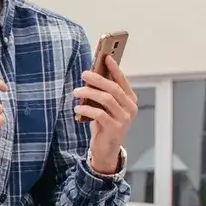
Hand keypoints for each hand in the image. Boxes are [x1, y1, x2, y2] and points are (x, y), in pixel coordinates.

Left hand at [73, 58, 137, 173]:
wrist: (106, 149)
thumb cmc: (104, 124)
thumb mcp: (104, 107)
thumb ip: (103, 93)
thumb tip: (92, 74)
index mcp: (130, 100)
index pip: (122, 81)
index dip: (115, 68)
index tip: (106, 57)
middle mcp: (130, 108)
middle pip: (114, 88)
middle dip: (98, 79)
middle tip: (84, 74)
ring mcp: (124, 118)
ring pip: (107, 99)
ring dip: (89, 93)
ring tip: (76, 91)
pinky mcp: (115, 128)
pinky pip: (100, 114)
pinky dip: (87, 109)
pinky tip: (77, 107)